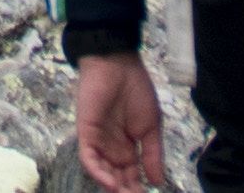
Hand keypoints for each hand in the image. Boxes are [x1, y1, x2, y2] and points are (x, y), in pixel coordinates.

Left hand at [71, 53, 162, 192]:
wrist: (119, 64)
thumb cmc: (136, 90)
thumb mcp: (151, 126)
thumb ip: (152, 154)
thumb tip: (158, 181)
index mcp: (127, 148)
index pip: (131, 176)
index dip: (138, 188)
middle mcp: (111, 149)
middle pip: (117, 178)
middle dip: (126, 190)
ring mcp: (98, 142)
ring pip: (102, 172)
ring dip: (112, 186)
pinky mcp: (86, 133)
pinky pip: (89, 159)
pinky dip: (98, 172)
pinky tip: (111, 183)